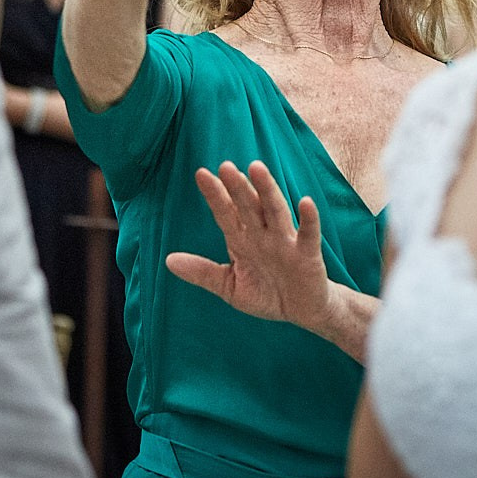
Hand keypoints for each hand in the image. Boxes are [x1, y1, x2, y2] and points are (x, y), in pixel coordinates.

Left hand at [167, 160, 333, 332]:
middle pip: (249, 206)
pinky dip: (308, 219)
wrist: (300, 311)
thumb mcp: (229, 286)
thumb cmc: (265, 293)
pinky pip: (308, 235)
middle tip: (225, 166)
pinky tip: (305, 202)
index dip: (215, 195)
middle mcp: (263, 235)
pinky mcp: (307, 255)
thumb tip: (168, 261)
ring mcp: (285, 243)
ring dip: (267, 190)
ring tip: (256, 169)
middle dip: (238, 187)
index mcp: (243, 240)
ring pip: (275, 212)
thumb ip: (202, 272)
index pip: (226, 214)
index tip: (201, 174)